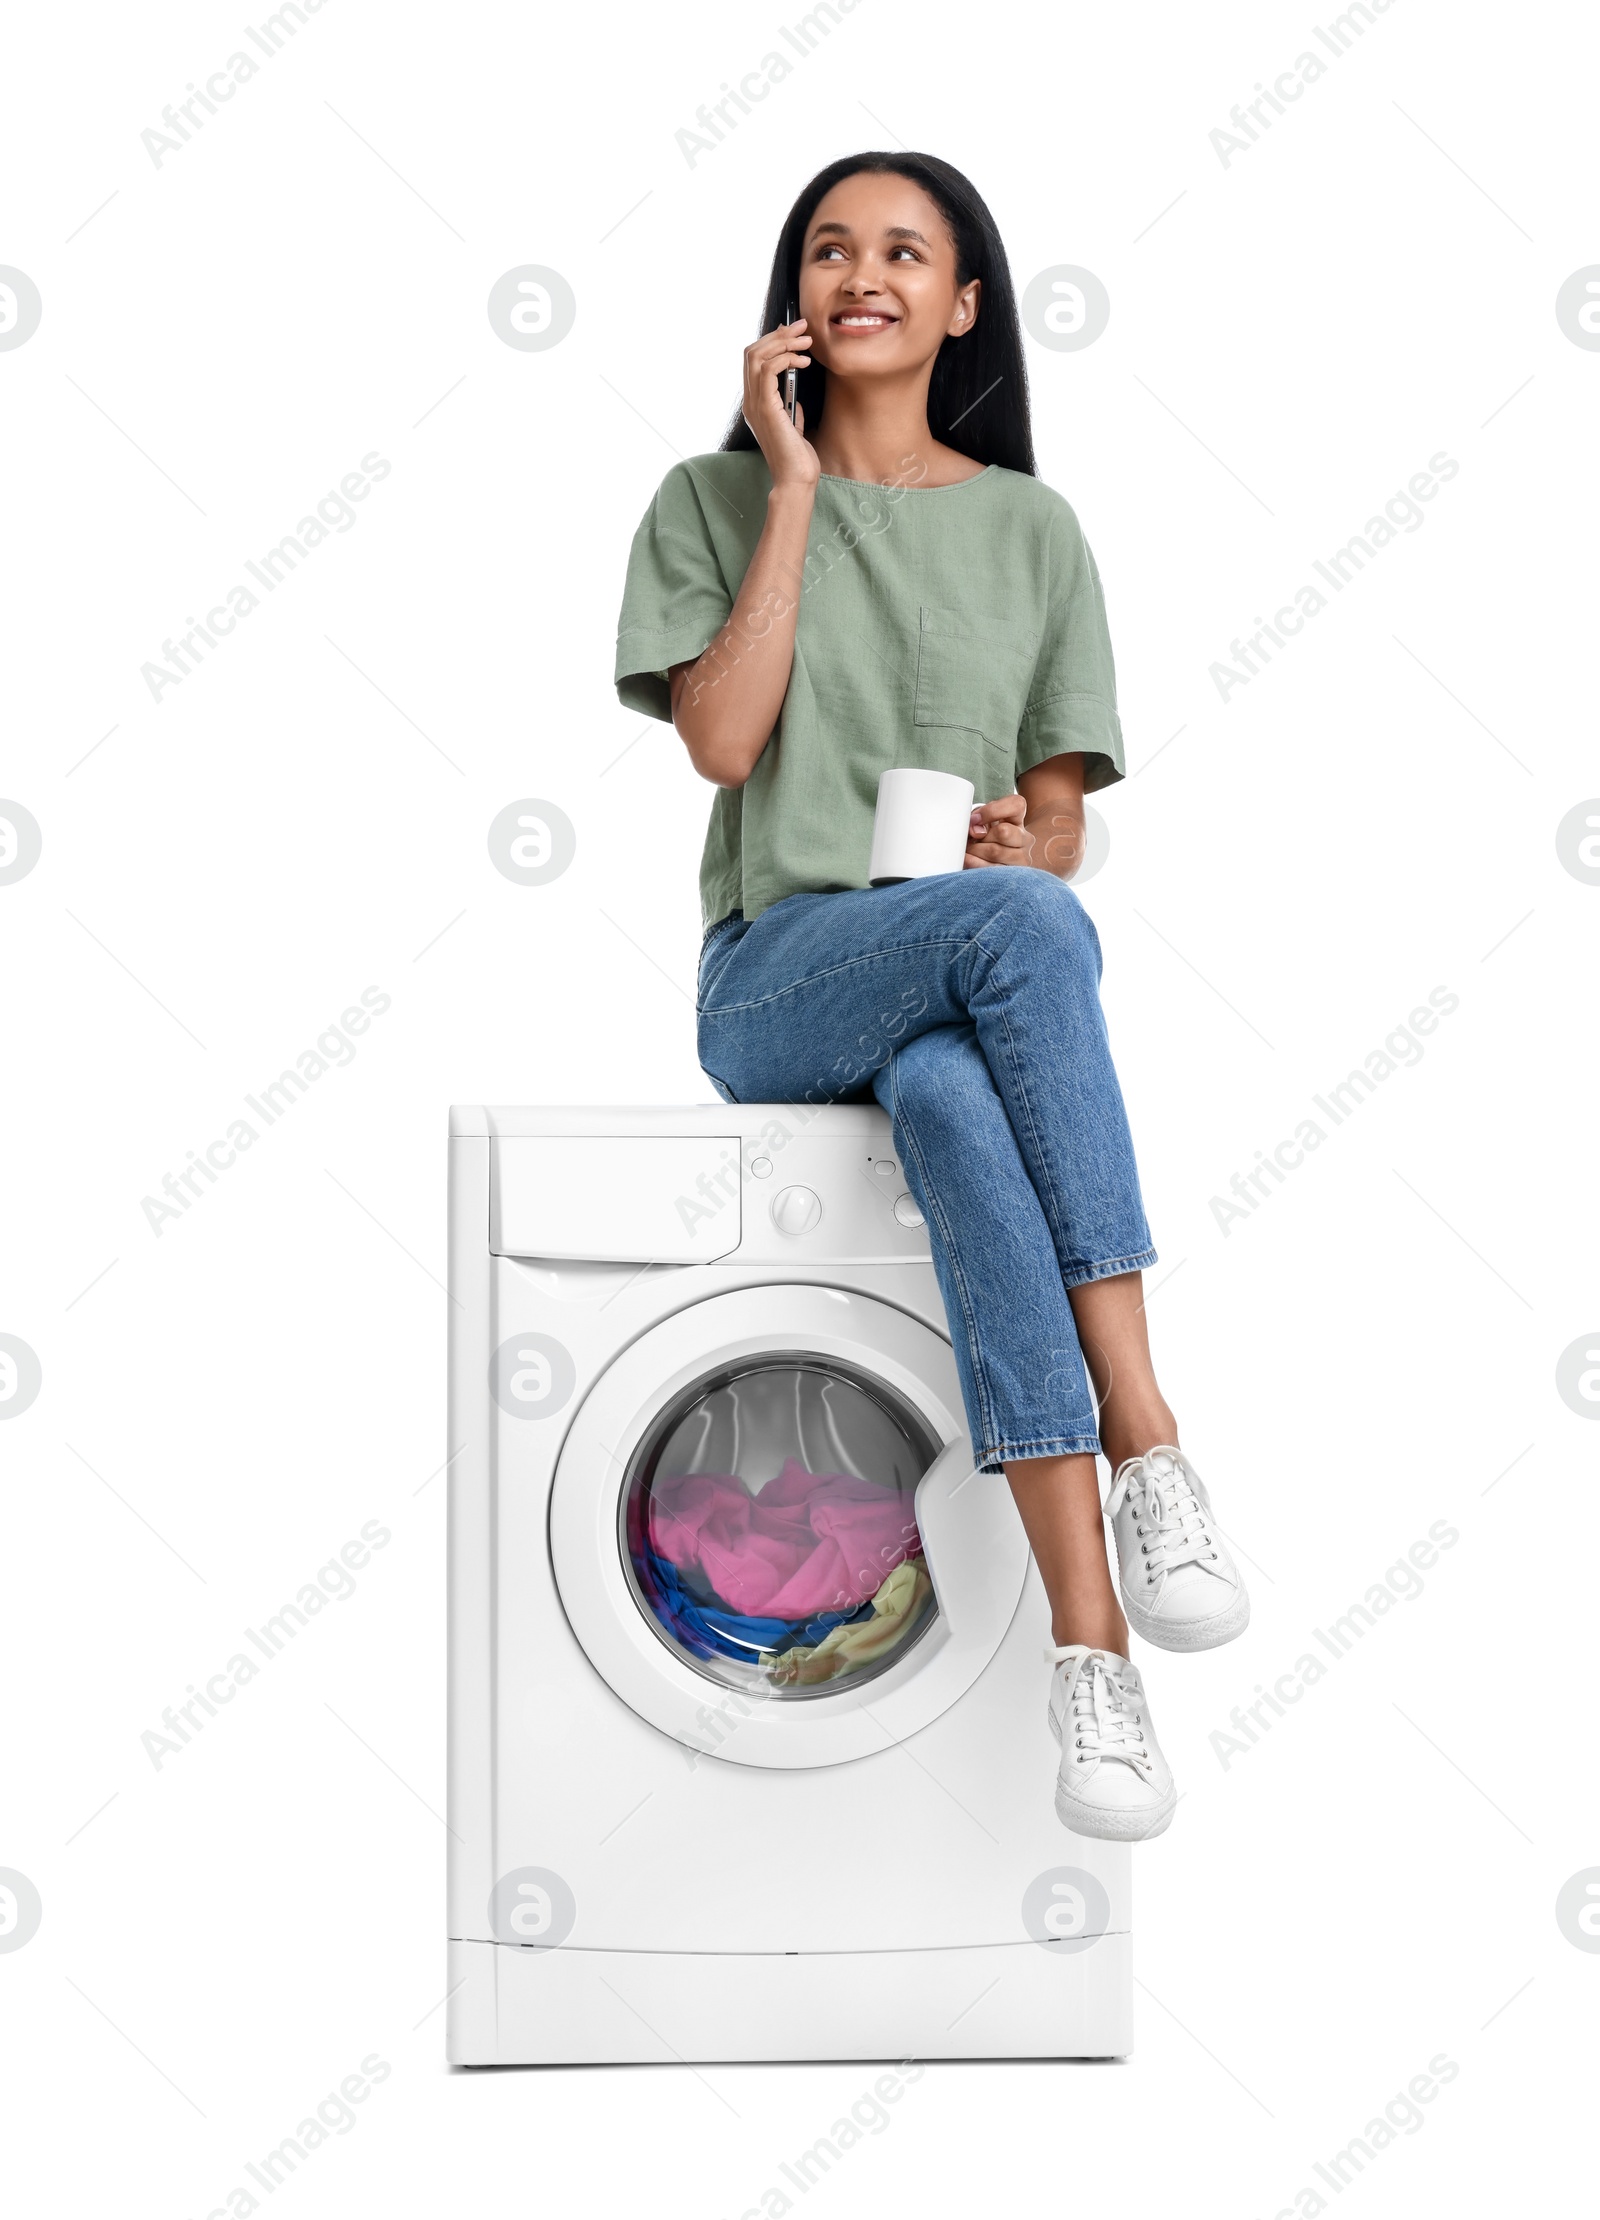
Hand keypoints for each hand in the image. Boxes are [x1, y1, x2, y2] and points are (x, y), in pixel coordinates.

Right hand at [741, 316, 818, 488]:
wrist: (796, 479)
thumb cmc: (797, 458)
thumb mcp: (794, 427)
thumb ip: (791, 410)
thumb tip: (795, 396)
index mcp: (755, 403)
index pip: (754, 360)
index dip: (773, 341)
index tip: (795, 333)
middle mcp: (750, 401)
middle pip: (752, 351)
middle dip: (779, 334)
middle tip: (803, 327)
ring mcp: (755, 404)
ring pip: (757, 355)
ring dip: (784, 342)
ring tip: (806, 341)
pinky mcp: (766, 408)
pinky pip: (769, 369)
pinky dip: (786, 358)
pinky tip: (803, 362)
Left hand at [964, 793, 1034, 867]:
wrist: (989, 856)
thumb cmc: (983, 835)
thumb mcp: (980, 820)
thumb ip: (978, 818)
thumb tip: (975, 830)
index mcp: (1018, 818)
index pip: (1015, 805)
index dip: (991, 811)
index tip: (974, 818)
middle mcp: (1026, 838)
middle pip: (1003, 832)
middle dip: (980, 836)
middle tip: (971, 839)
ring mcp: (1023, 858)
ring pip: (995, 851)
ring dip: (975, 851)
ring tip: (970, 850)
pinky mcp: (1014, 875)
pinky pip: (991, 869)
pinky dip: (975, 863)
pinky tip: (969, 860)